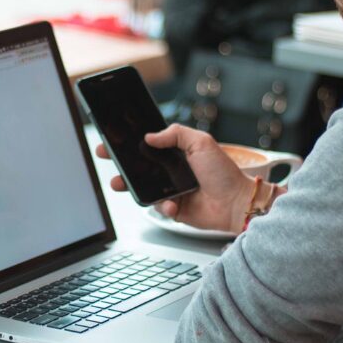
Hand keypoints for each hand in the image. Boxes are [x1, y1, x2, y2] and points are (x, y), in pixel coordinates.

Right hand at [96, 124, 253, 233]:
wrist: (236, 203)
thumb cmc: (224, 172)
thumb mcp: (202, 142)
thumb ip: (175, 134)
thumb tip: (150, 136)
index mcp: (177, 153)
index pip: (148, 145)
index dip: (129, 142)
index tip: (112, 139)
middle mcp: (171, 171)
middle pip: (139, 166)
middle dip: (120, 162)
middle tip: (106, 156)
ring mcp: (171, 190)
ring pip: (143, 187)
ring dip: (129, 185)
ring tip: (119, 183)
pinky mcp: (174, 209)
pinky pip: (158, 207)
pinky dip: (163, 206)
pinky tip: (173, 204)